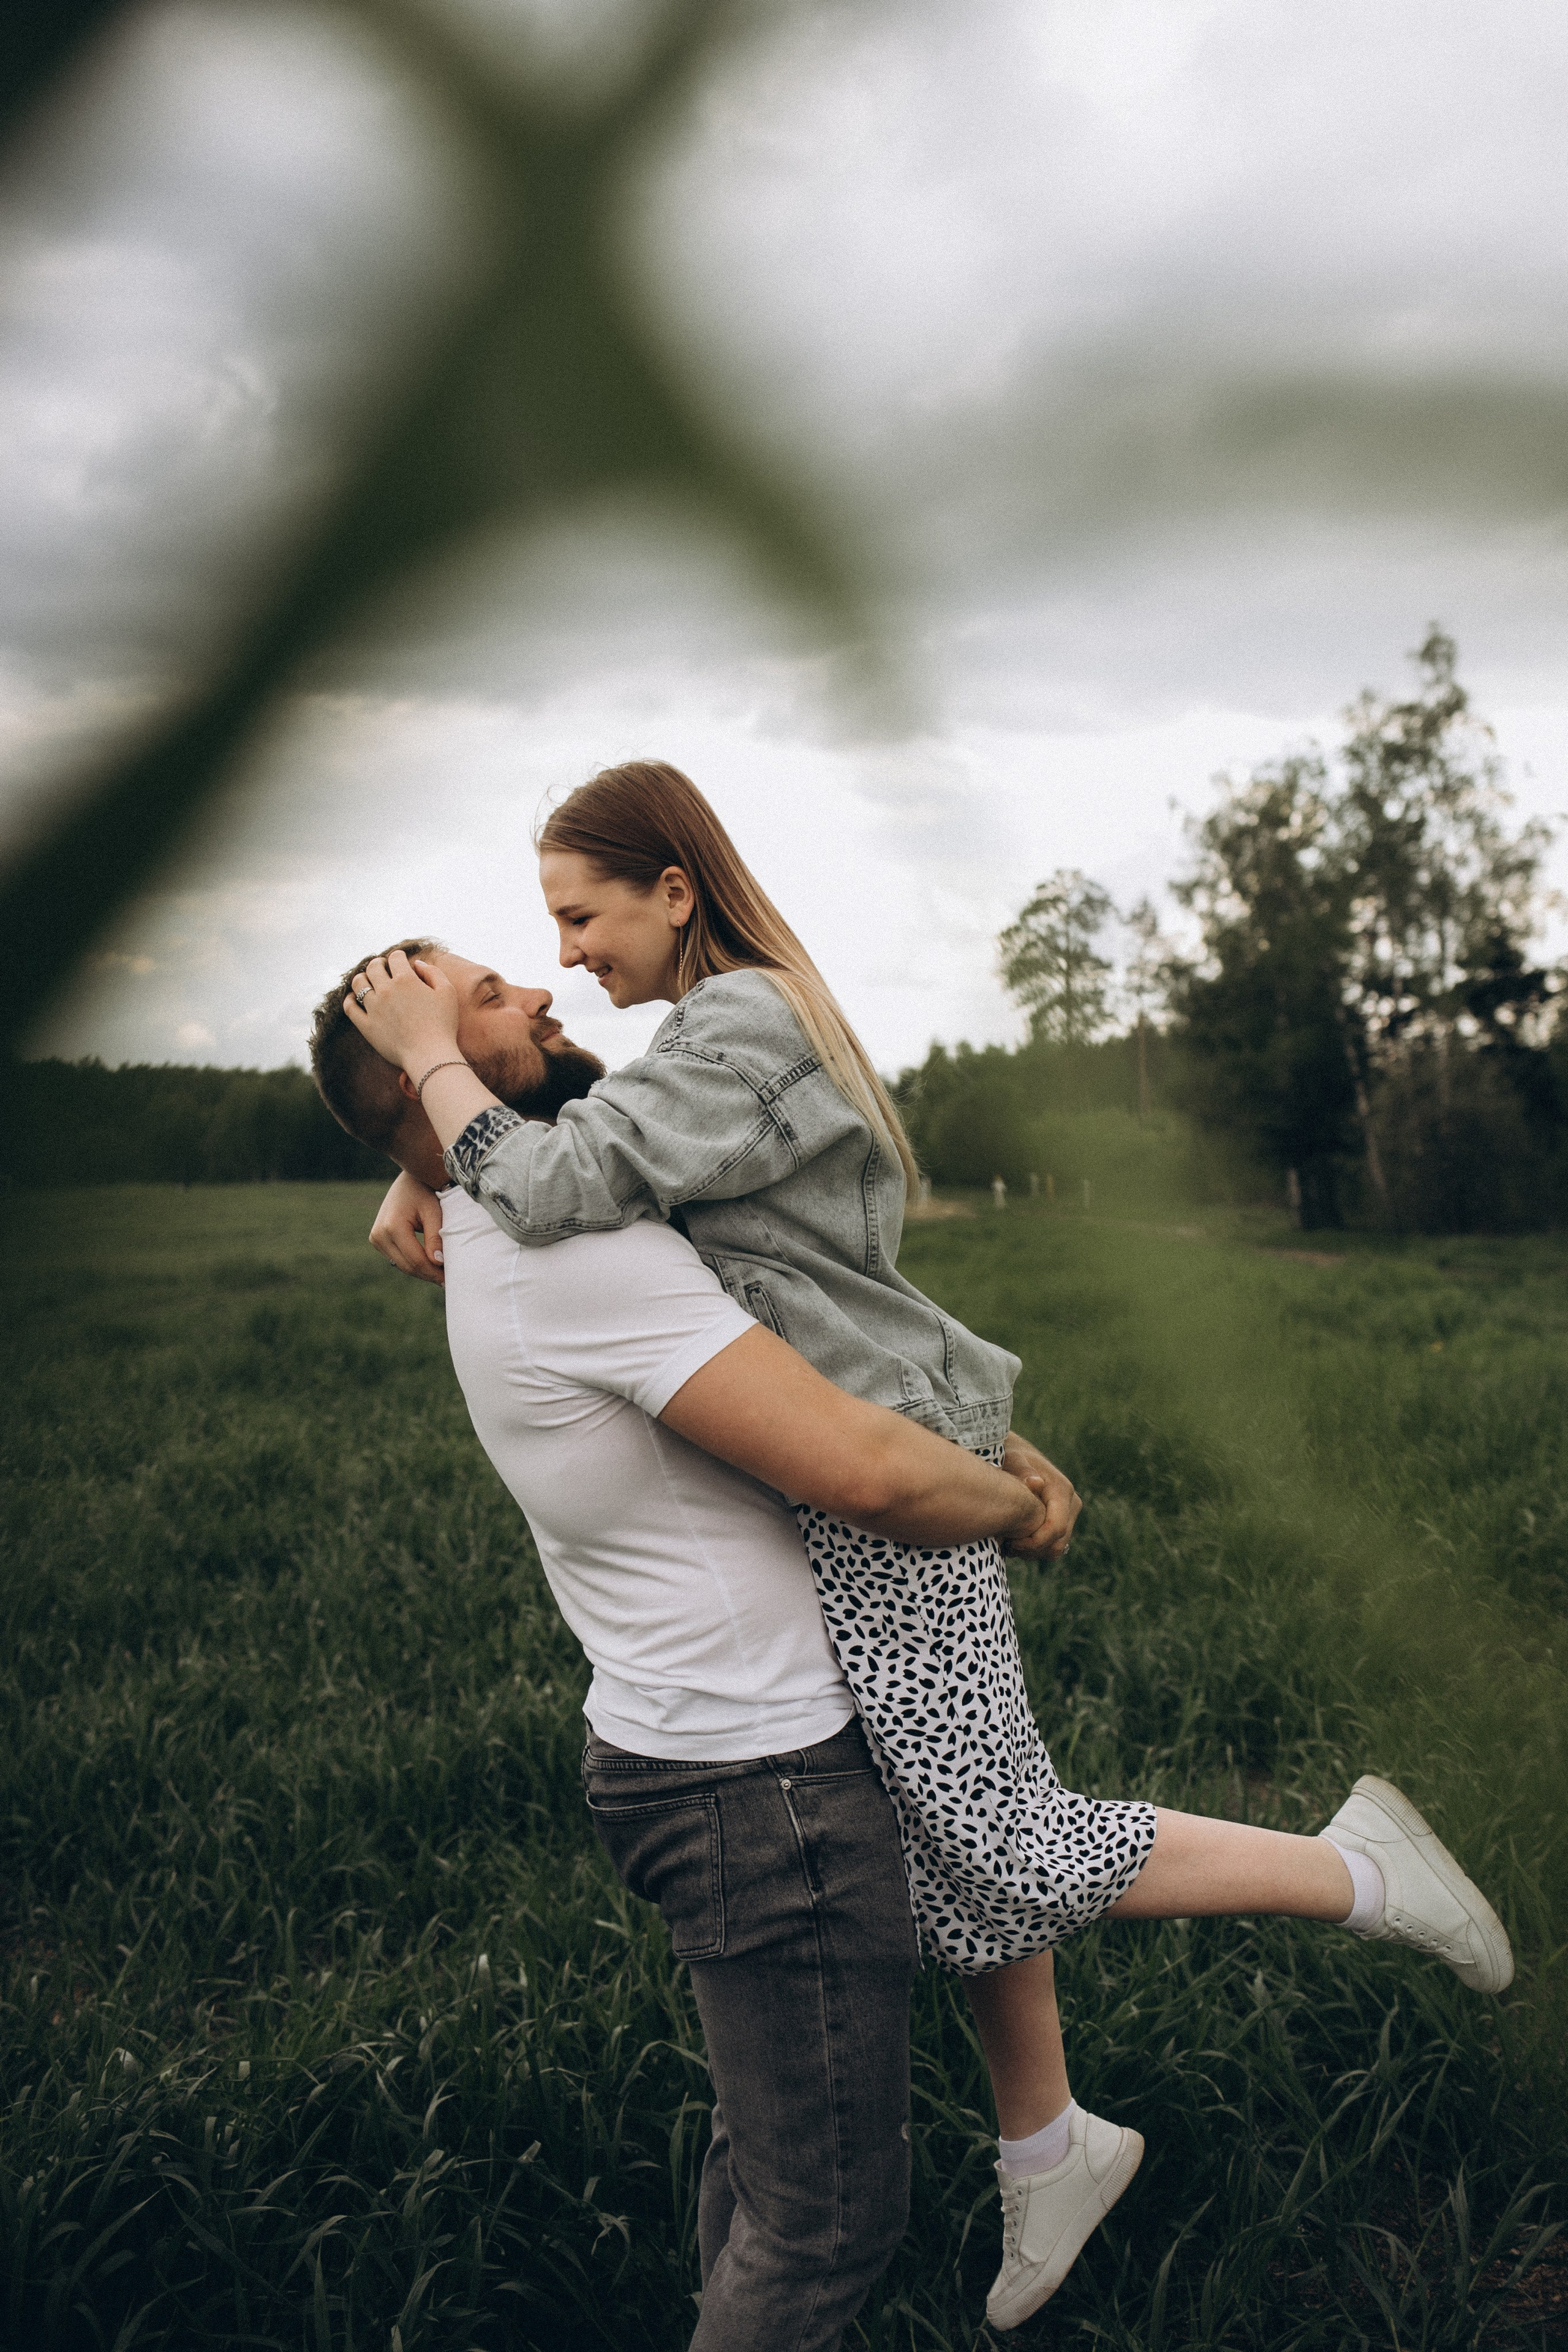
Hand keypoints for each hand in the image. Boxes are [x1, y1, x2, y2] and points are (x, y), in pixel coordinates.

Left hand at [345, 948, 459, 1073]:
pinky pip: (349, 1007)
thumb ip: (433, 972)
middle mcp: (386, 990)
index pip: (395, 957)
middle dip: (379, 964)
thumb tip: (416, 964)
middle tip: (383, 968)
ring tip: (369, 981)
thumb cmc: (443, 1025)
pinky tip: (354, 998)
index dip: (399, 957)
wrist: (430, 1056)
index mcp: (406, 980)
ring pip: (359, 983)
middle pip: (374, 967)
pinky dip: (349, 999)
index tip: (401, 962)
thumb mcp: (447, 992)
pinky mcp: (366, 1025)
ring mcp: (373, 1007)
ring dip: (363, 977)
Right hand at [370, 1170, 445, 1285]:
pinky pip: (398, 1258)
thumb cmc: (424, 1191)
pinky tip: (430, 1266)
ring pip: (402, 1265)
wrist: (408, 1179)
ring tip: (441, 1276)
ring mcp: (376, 1238)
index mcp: (392, 1226)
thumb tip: (438, 1263)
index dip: (433, 1272)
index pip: (416, 1259)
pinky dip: (413, 1263)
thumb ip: (435, 1237)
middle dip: (428, 1274)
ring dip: (422, 1271)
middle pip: (407, 1265)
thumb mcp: (433, 1212)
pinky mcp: (377, 1239)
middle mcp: (379, 1234)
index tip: (449, 1280)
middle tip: (448, 1282)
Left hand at [1000, 1430, 1080, 1561]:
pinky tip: (1016, 1542)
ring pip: (1057, 1548)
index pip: (1056, 1528)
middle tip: (1006, 1546)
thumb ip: (1021, 1471)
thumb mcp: (1012, 1459)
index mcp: (1061, 1489)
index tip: (1010, 1543)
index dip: (1034, 1542)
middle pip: (1058, 1542)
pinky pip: (1054, 1545)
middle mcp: (1071, 1503)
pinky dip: (1037, 1549)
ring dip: (1034, 1552)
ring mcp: (1070, 1513)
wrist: (1020, 1455)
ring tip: (1009, 1544)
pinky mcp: (1064, 1520)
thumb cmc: (1012, 1457)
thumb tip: (1035, 1483)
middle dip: (1032, 1550)